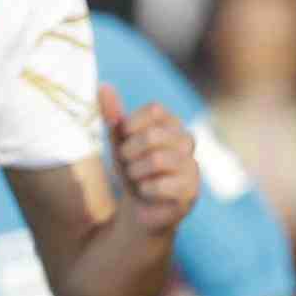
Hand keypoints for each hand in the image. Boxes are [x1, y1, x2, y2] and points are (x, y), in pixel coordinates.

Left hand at [99, 84, 197, 235]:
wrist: (139, 209)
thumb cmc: (131, 170)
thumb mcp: (118, 142)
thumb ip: (112, 116)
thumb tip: (103, 86)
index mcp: (171, 125)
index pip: (155, 110)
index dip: (132, 125)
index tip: (124, 140)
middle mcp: (187, 141)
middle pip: (153, 135)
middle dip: (129, 154)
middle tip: (129, 166)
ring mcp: (192, 166)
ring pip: (156, 160)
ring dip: (135, 173)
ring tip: (138, 180)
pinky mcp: (191, 191)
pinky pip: (160, 185)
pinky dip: (144, 191)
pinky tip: (147, 194)